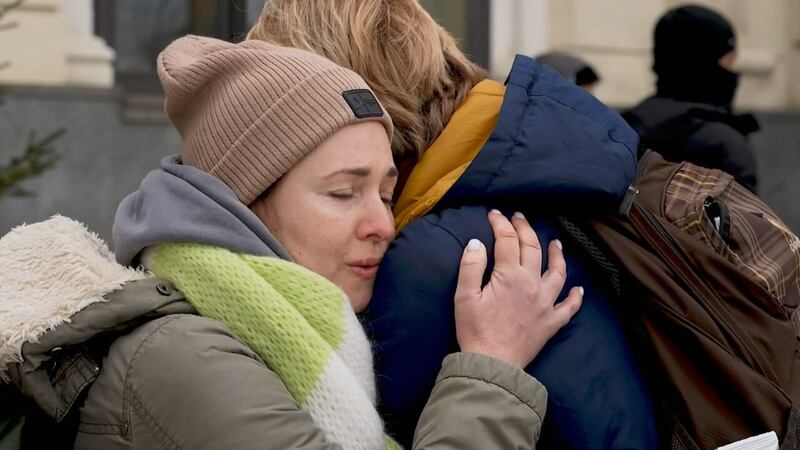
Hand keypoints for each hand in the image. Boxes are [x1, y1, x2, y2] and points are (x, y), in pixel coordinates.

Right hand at [453, 210, 582, 368]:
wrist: (492, 364)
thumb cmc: (475, 331)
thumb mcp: (464, 296)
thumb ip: (471, 266)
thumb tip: (476, 243)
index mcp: (509, 276)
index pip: (506, 240)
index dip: (500, 223)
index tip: (494, 214)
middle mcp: (532, 284)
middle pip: (532, 248)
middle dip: (525, 229)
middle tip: (518, 217)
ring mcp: (545, 303)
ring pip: (557, 271)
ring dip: (557, 254)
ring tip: (555, 242)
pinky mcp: (551, 322)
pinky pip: (569, 307)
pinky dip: (575, 296)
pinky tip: (579, 289)